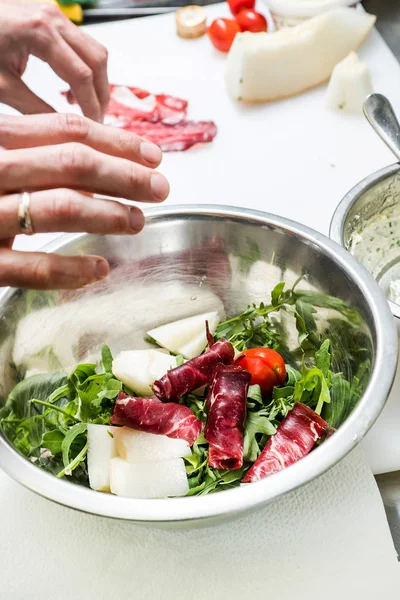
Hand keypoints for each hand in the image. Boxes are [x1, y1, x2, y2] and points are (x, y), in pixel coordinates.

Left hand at [0, 1, 108, 121]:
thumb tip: (63, 132)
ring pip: (93, 50)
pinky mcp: (49, 16)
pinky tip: (71, 87)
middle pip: (97, 59)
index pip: (82, 75)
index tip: (94, 128)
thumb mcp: (2, 87)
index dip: (92, 106)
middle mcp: (52, 17)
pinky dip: (84, 67)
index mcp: (40, 32)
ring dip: (95, 80)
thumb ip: (35, 111)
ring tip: (84, 107)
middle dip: (100, 93)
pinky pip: (80, 43)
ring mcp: (52, 13)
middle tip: (96, 120)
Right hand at [0, 112, 169, 288]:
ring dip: (109, 214)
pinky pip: (34, 268)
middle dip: (127, 175)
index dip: (118, 142)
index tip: (152, 155)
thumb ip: (28, 153)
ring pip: (60, 208)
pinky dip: (73, 270)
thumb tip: (97, 157)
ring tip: (137, 221)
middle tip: (160, 188)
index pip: (66, 131)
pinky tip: (99, 269)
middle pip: (73, 164)